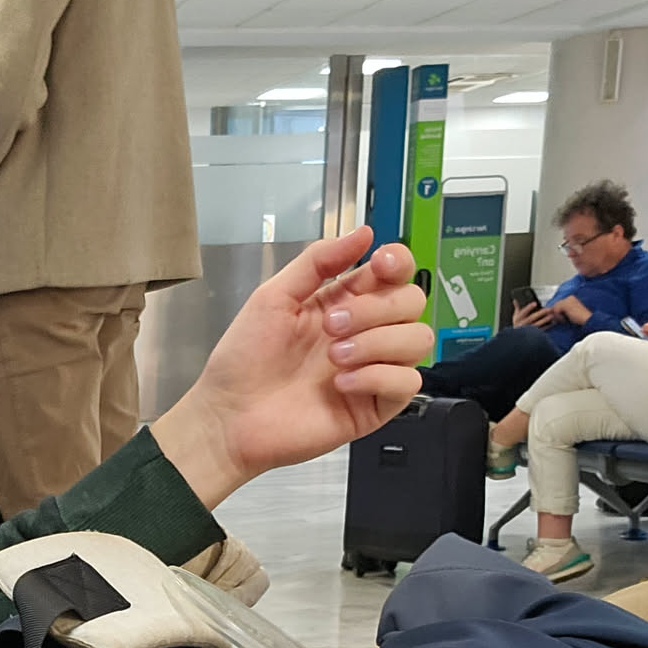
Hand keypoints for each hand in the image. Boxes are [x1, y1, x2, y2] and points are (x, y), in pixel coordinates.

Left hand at [149, 227, 430, 509]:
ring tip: (334, 358)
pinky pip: (407, 383)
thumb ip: (318, 262)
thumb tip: (364, 232)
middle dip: (376, 309)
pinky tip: (341, 383)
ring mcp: (373, 369)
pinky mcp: (375, 406)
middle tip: (331, 327)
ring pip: (417, 340)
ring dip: (377, 342)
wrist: (230, 415)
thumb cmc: (245, 358)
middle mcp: (365, 332)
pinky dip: (377, 376)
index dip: (397, 262)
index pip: (394, 273)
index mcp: (344, 301)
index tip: (380, 265)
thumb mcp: (274, 296)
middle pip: (412, 302)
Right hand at [511, 300, 555, 330]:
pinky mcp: (534, 333)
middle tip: (548, 309)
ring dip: (545, 320)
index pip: (523, 312)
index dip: (529, 307)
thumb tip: (515, 300)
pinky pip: (541, 329)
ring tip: (552, 315)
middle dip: (541, 313)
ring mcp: (529, 329)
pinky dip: (548, 326)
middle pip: (532, 318)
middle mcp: (523, 324)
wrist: (518, 338)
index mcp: (519, 318)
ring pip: (538, 324)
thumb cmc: (517, 325)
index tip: (535, 303)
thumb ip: (517, 308)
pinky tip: (553, 322)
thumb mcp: (515, 317)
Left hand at [549, 294, 591, 326]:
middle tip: (563, 320)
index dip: (559, 312)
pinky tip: (565, 320)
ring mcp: (567, 300)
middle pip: (556, 305)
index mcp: (572, 298)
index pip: (559, 304)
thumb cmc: (581, 319)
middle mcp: (569, 297)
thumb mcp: (570, 313)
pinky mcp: (565, 304)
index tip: (563, 319)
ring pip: (555, 308)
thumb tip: (553, 313)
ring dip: (558, 316)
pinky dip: (559, 317)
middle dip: (557, 314)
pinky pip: (556, 311)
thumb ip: (563, 311)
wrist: (587, 319)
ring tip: (565, 320)